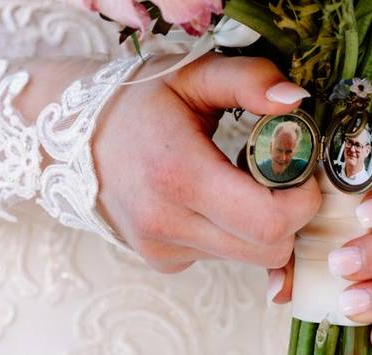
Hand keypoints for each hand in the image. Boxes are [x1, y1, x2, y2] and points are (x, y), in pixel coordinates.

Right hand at [93, 53, 320, 272]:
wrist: (69, 139)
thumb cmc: (138, 102)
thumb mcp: (192, 75)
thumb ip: (249, 80)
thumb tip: (296, 102)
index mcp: (178, 174)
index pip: (268, 221)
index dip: (301, 200)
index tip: (300, 168)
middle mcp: (167, 223)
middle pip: (268, 249)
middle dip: (290, 216)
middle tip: (278, 175)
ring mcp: (163, 249)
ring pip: (251, 258)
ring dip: (262, 226)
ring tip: (239, 183)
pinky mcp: (164, 262)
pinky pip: (225, 258)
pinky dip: (234, 235)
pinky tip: (214, 202)